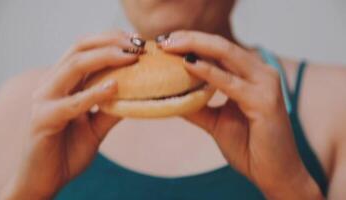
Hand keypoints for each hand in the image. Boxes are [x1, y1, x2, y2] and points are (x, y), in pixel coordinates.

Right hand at [0, 31, 139, 199]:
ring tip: (131, 57)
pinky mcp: (43, 119)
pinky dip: (94, 93)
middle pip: (79, 49)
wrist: (45, 179)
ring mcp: (43, 99)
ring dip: (105, 58)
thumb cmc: (68, 150)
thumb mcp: (96, 127)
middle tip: (137, 44)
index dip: (110, 39)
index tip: (137, 41)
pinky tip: (115, 87)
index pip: (84, 48)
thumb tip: (139, 96)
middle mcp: (50, 84)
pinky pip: (72, 103)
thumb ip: (112, 109)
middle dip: (110, 42)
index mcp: (61, 82)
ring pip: (73, 66)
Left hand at [159, 31, 322, 199]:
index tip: (166, 42)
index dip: (193, 42)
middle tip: (163, 39)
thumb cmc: (249, 146)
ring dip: (196, 47)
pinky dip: (208, 72)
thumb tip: (171, 96)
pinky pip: (230, 83)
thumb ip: (198, 106)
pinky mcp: (265, 101)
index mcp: (252, 75)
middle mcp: (262, 73)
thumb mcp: (216, 122)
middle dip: (190, 39)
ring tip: (170, 45)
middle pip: (221, 46)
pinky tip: (188, 64)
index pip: (219, 50)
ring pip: (226, 54)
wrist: (274, 173)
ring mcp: (266, 84)